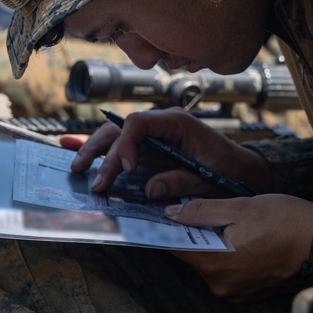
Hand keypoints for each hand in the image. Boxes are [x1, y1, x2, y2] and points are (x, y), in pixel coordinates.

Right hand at [70, 107, 272, 196]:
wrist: (242, 170)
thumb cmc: (229, 170)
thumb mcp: (209, 179)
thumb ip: (181, 181)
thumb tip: (149, 190)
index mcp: (176, 123)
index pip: (139, 123)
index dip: (127, 144)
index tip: (128, 170)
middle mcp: (159, 125)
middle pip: (120, 130)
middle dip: (101, 151)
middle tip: (89, 177)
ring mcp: (152, 137)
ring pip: (114, 137)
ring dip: (94, 151)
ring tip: (76, 168)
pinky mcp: (148, 150)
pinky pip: (119, 146)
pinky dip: (98, 149)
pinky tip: (70, 146)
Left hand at [164, 194, 312, 301]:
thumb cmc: (286, 220)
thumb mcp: (240, 206)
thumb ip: (201, 211)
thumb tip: (170, 213)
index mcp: (215, 263)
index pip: (174, 247)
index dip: (166, 228)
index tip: (162, 213)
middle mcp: (221, 284)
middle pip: (192, 255)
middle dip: (194, 233)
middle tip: (204, 209)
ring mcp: (236, 291)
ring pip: (210, 262)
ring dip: (213, 243)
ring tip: (232, 222)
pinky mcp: (248, 292)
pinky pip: (226, 271)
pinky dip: (228, 255)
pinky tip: (244, 237)